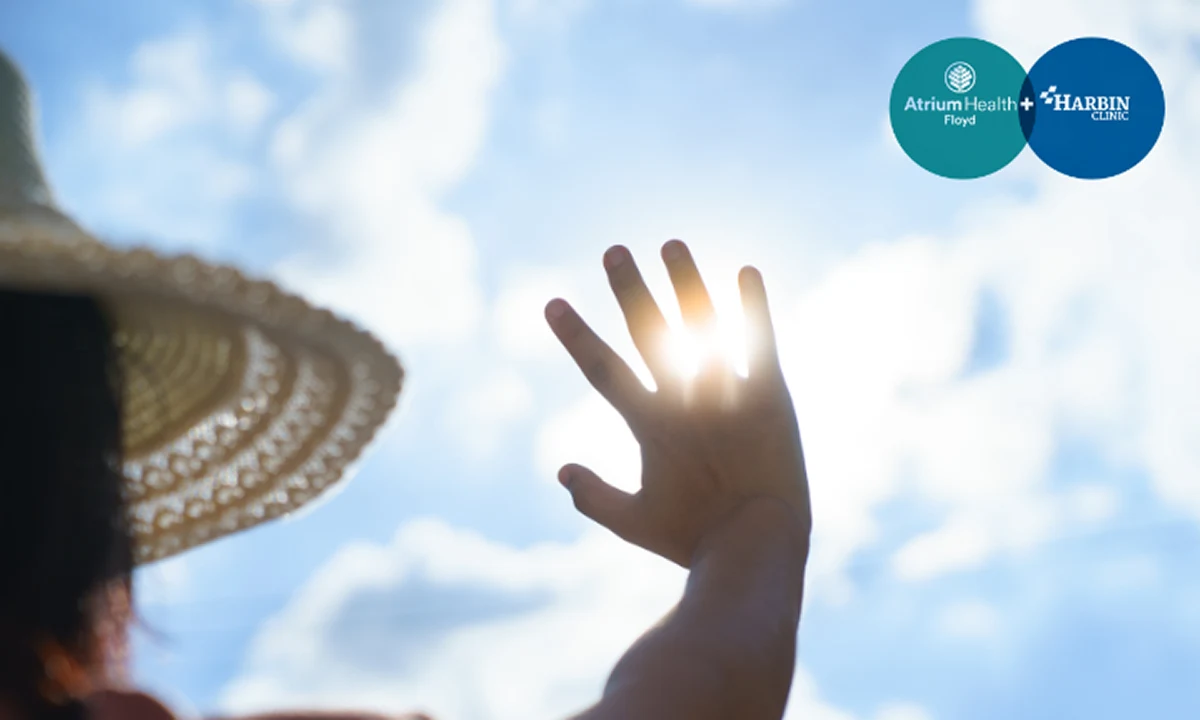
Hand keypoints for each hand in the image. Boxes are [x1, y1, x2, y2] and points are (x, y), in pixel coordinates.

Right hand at [545, 240, 810, 567]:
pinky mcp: (769, 398)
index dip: (575, 335)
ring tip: (671, 244)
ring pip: (703, 327)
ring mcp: (726, 396)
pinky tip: (746, 271)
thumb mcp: (634, 522)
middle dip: (629, 290)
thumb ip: (593, 497)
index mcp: (650, 426)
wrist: (756, 547)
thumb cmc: (693, 539)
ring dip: (685, 283)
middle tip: (613, 251)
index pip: (603, 370)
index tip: (551, 302)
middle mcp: (684, 401)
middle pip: (650, 335)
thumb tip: (559, 470)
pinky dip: (753, 307)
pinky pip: (760, 343)